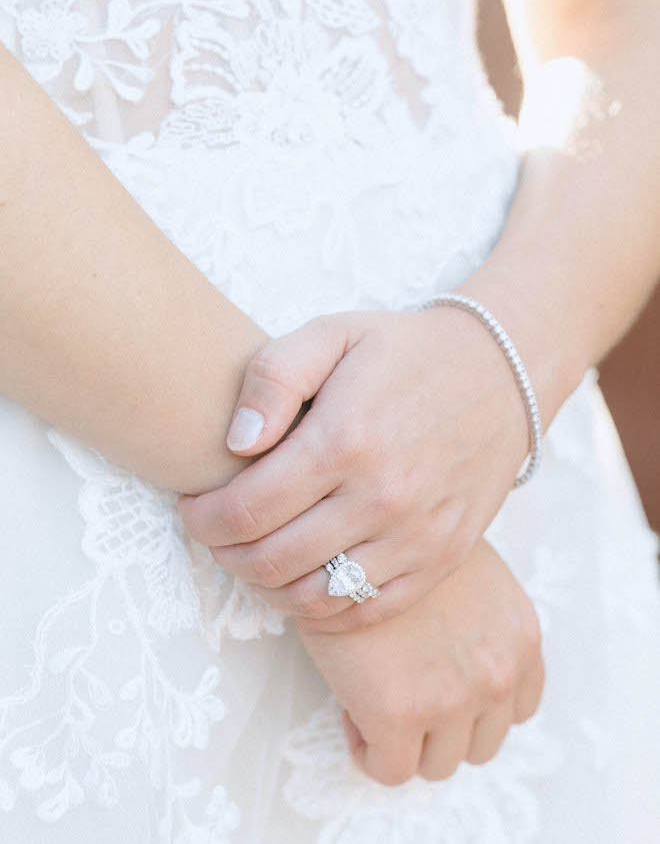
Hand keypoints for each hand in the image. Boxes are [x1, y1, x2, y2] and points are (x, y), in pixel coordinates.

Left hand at [178, 306, 529, 630]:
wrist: (501, 376)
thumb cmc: (405, 352)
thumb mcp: (333, 334)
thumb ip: (273, 378)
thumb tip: (235, 443)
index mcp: (345, 440)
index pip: (245, 511)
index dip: (202, 520)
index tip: (191, 509)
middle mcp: (382, 498)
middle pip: (271, 562)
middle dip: (224, 555)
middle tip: (215, 535)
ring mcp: (417, 537)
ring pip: (314, 598)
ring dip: (266, 587)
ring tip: (253, 556)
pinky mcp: (441, 560)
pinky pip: (366, 611)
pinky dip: (322, 607)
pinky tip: (304, 578)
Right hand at [296, 538, 544, 784]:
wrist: (349, 528)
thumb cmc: (398, 535)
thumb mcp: (462, 562)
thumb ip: (477, 611)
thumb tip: (452, 641)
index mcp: (521, 635)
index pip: (519, 705)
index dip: (472, 702)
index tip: (435, 685)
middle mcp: (499, 672)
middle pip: (480, 742)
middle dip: (441, 727)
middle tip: (401, 695)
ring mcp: (453, 697)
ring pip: (439, 763)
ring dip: (409, 742)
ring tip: (374, 704)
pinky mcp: (399, 714)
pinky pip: (391, 769)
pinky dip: (371, 753)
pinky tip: (352, 715)